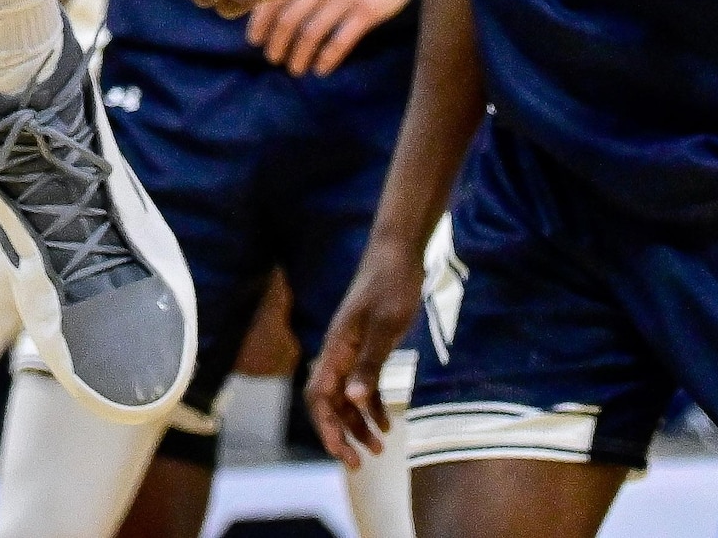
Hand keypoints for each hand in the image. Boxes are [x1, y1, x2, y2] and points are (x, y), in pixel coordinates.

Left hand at [249, 0, 426, 76]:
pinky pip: (340, 42)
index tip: (254, 39)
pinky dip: (326, 59)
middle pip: (288, 18)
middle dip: (276, 42)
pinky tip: (321, 69)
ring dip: (298, 56)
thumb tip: (267, 10)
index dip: (260, 21)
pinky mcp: (368, 12)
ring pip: (312, 33)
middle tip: (272, 58)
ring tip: (295, 68)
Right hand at [300, 250, 419, 467]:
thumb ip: (370, 362)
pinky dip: (372, 406)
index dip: (326, 428)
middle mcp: (338, 351)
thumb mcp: (387, 326)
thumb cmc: (392, 284)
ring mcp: (351, 349)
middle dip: (341, 435)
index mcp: (337, 348)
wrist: (399, 253)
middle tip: (360, 464)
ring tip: (380, 449)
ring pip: (346, 396)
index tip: (343, 454)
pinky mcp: (367, 345)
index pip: (318, 397)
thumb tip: (353, 399)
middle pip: (329, 402)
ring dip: (358, 424)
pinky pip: (362, 384)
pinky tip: (387, 423)